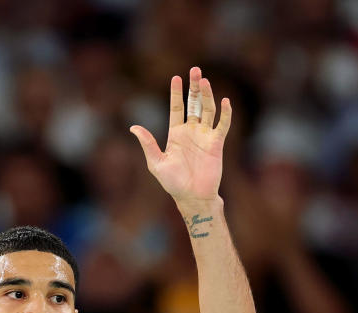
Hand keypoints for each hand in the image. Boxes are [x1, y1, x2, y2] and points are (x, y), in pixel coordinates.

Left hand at [130, 67, 231, 205]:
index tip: (176, 77)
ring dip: (207, 96)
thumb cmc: (173, 183)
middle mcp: (191, 131)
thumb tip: (133, 127)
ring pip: (208, 110)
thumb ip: (148, 144)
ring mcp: (204, 136)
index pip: (176, 107)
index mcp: (175, 134)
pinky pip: (222, 125)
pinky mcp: (216, 144)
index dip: (176, 93)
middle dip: (194, 87)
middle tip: (195, 70)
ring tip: (205, 81)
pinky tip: (225, 102)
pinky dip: (225, 114)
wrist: (192, 197)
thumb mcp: (156, 163)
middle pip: (193, 104)